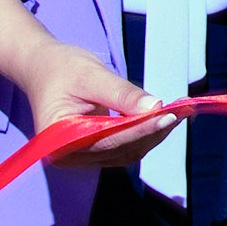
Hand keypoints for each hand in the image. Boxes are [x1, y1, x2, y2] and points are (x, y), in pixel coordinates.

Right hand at [10, 37, 175, 167]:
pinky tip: (165, 117)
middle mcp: (69, 156)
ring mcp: (82, 157)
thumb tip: (154, 106)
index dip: (141, 129)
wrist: (44, 68)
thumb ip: (122, 94)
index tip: (168, 115)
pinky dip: (146, 132)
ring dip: (154, 133)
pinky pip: (126, 146)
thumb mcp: (92, 75)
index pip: (108, 139)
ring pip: (128, 152)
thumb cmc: (62, 68)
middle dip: (153, 131)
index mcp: (59, 139)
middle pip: (121, 150)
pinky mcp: (95, 150)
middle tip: (182, 111)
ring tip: (180, 112)